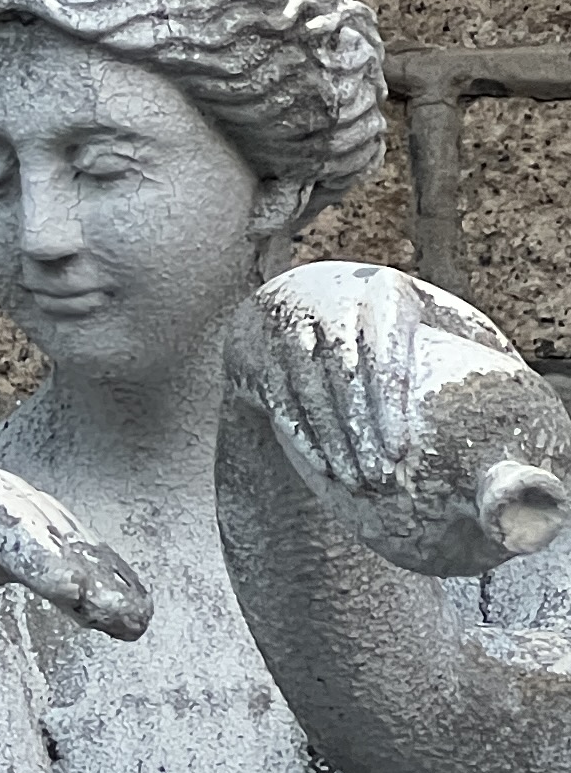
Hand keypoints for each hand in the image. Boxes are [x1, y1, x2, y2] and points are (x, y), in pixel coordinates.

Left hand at [0, 456, 152, 639]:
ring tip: (136, 624)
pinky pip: (72, 565)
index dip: (38, 554)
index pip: (5, 521)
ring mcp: (19, 517)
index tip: (68, 589)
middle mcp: (1, 494)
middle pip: (52, 535)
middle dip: (89, 574)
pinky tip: (132, 619)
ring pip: (72, 551)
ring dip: (107, 585)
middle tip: (121, 617)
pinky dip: (103, 587)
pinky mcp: (24, 544)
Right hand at [242, 260, 451, 501]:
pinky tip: (322, 465)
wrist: (288, 300)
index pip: (383, 353)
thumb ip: (464, 336)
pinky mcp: (257, 354)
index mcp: (381, 292)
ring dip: (332, 442)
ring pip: (309, 393)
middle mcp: (328, 304)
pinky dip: (302, 435)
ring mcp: (287, 328)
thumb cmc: (377, 320)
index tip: (402, 449)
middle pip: (344, 378)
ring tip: (355, 480)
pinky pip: (280, 400)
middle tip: (382, 478)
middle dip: (362, 432)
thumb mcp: (422, 312)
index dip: (390, 405)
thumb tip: (514, 377)